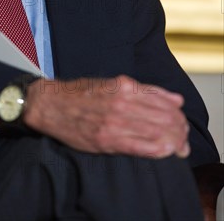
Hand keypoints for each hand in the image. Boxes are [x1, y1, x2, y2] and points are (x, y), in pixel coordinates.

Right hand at [23, 75, 189, 158]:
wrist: (51, 105)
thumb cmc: (81, 94)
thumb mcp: (111, 83)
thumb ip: (144, 91)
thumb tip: (176, 99)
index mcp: (123, 86)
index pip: (162, 100)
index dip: (177, 112)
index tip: (181, 119)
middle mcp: (121, 102)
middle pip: (163, 117)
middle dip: (179, 127)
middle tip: (182, 135)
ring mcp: (114, 121)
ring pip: (156, 132)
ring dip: (173, 140)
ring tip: (179, 145)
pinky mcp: (107, 139)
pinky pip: (140, 146)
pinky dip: (158, 149)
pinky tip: (166, 151)